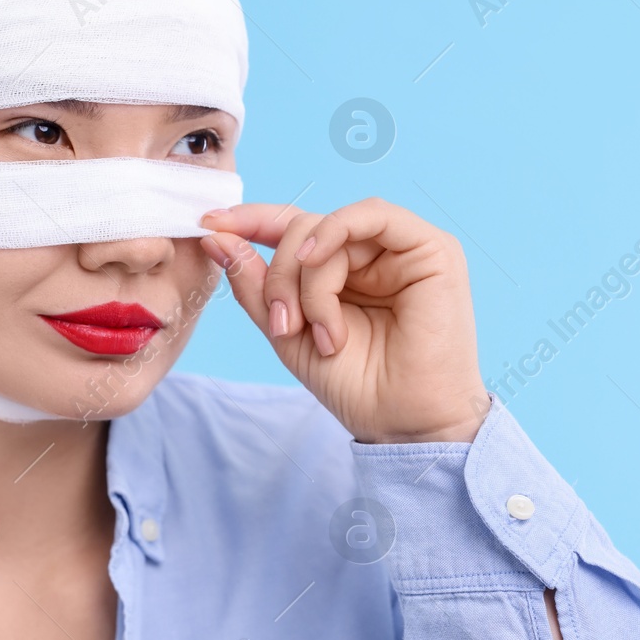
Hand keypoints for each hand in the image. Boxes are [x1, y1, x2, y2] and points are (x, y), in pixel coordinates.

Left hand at [199, 199, 490, 443]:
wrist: (403, 424)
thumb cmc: (356, 386)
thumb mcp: (287, 333)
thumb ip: (256, 285)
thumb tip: (216, 237)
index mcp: (341, 271)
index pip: (292, 228)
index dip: (250, 221)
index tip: (209, 225)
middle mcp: (371, 254)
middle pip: (303, 228)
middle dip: (278, 274)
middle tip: (280, 325)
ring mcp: (401, 249)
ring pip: (328, 226)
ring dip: (307, 276)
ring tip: (309, 327)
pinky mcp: (431, 249)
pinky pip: (371, 215)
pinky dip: (334, 234)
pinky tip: (317, 263)